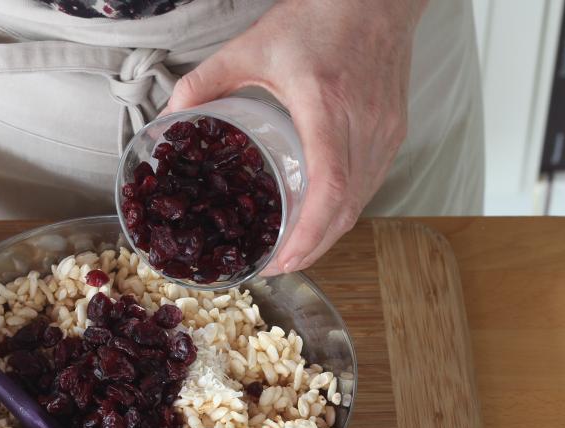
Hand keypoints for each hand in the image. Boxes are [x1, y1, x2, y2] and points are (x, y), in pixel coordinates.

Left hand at [166, 0, 423, 271]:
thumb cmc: (321, 15)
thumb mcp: (253, 45)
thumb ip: (205, 80)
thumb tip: (169, 115)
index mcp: (327, 106)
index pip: (329, 188)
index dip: (308, 234)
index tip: (281, 260)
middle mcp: (364, 124)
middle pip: (347, 209)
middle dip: (312, 248)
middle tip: (277, 266)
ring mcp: (385, 130)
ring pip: (362, 202)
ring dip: (330, 233)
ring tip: (295, 249)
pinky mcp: (395, 130)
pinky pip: (372, 183)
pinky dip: (346, 208)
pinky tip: (322, 216)